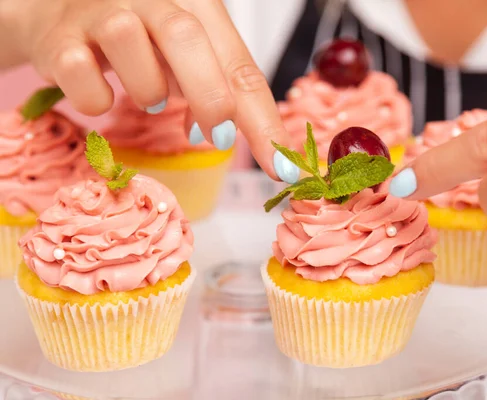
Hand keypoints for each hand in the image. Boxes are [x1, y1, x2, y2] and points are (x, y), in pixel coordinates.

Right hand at [1, 0, 298, 181]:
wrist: (60, 11)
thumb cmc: (140, 39)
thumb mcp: (187, 58)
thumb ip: (215, 90)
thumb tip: (237, 140)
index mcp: (198, 6)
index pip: (240, 66)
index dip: (264, 122)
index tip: (282, 170)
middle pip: (185, 38)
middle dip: (209, 98)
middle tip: (217, 137)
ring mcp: (101, 11)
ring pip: (128, 42)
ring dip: (147, 89)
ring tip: (149, 97)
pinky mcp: (58, 36)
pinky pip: (79, 73)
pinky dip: (96, 98)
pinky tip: (102, 98)